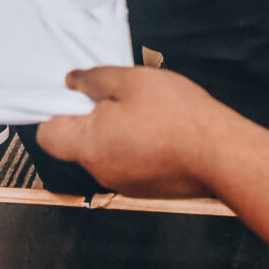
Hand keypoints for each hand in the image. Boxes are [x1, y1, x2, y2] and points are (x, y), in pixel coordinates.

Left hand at [38, 66, 233, 197]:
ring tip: (146, 112)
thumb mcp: (131, 80)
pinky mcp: (145, 188)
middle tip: (119, 96)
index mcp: (88, 145)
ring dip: (116, 130)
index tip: (74, 94)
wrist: (221, 154)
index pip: (47, 134)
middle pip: (77, 142)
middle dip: (91, 117)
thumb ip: (94, 80)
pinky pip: (128, 162)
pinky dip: (136, 146)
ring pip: (105, 151)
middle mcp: (100, 170)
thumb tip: (72, 81)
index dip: (56, 110)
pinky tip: (160, 130)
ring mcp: (123, 183)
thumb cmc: (177, 117)